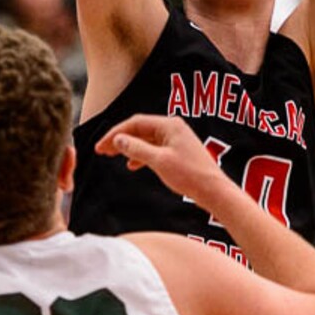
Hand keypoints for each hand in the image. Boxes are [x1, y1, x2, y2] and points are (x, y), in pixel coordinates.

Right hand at [95, 114, 221, 201]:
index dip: (115, 133)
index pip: (135, 123)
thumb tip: (118, 139)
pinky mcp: (178, 151)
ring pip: (145, 139)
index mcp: (169, 125)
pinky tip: (132, 165)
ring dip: (128, 147)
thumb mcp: (159, 161)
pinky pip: (154, 148)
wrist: (214, 191)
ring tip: (112, 156)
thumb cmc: (190, 175)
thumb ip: (136, 149)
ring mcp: (176, 139)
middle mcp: (172, 128)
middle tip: (101, 150)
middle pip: (139, 129)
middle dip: (119, 139)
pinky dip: (141, 155)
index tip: (100, 146)